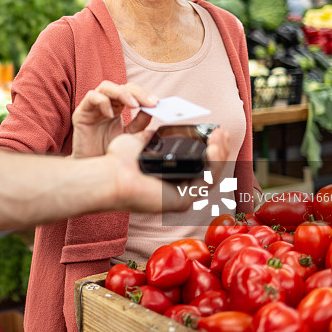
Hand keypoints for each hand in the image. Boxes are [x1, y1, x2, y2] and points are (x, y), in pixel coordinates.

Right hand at [71, 81, 156, 158]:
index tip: (157, 104)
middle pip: (121, 86)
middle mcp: (105, 103)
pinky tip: (110, 114)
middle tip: (150, 103)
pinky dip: (103, 101)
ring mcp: (92, 107)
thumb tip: (152, 111)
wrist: (93, 168)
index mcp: (117, 107)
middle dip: (138, 92)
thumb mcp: (129, 136)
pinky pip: (91, 97)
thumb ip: (140, 123)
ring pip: (106, 87)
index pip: (132, 92)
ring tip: (133, 106)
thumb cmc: (107, 151)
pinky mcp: (81, 112)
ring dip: (122, 93)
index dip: (144, 94)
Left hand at [104, 127, 230, 213]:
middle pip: (207, 171)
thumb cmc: (118, 161)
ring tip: (219, 137)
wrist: (110, 173)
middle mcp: (176, 189)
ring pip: (210, 177)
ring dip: (219, 155)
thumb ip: (152, 138)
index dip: (208, 149)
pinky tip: (214, 148)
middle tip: (222, 133)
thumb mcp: (139, 143)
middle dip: (218, 150)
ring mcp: (180, 197)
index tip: (214, 132)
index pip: (196, 164)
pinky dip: (213, 164)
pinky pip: (204, 183)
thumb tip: (159, 128)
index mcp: (168, 176)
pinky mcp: (181, 202)